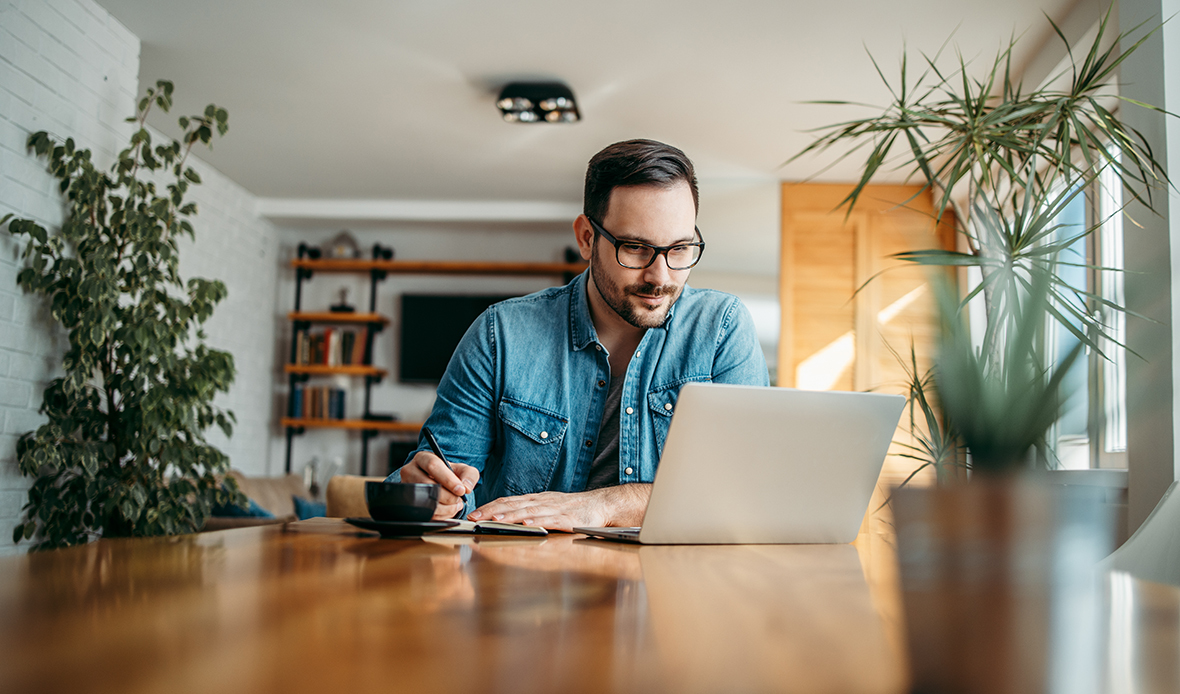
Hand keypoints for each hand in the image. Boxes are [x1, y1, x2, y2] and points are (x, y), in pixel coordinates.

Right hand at [398, 451, 478, 519]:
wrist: (440, 484)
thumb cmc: (450, 474)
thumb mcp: (462, 470)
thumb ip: (469, 475)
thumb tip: (466, 487)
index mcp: (423, 458)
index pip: (433, 465)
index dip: (448, 479)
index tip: (461, 490)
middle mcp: (410, 471)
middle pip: (428, 485)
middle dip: (448, 496)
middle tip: (458, 499)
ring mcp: (407, 488)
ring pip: (425, 501)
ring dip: (445, 508)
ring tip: (455, 505)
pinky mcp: (409, 503)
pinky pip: (424, 513)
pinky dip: (441, 515)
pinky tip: (448, 510)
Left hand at [469, 484, 650, 531]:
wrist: (600, 504)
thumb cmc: (572, 508)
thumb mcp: (546, 506)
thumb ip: (528, 511)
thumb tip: (506, 517)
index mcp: (535, 499)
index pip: (507, 501)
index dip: (490, 507)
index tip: (473, 513)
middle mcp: (541, 502)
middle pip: (513, 505)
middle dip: (492, 512)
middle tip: (474, 518)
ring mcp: (554, 509)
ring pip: (528, 512)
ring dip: (509, 516)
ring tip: (494, 521)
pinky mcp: (567, 519)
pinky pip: (550, 520)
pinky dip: (537, 521)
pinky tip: (526, 524)